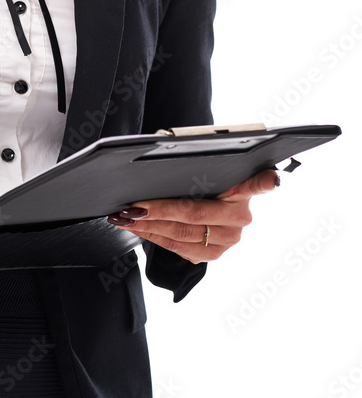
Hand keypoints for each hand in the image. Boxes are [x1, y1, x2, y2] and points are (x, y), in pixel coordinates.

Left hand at [107, 168, 280, 263]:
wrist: (208, 205)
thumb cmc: (201, 178)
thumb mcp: (200, 164)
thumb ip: (194, 156)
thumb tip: (161, 143)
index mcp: (243, 187)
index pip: (258, 182)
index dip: (266, 181)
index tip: (272, 178)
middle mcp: (241, 215)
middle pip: (196, 214)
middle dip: (159, 210)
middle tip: (132, 207)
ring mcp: (230, 239)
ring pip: (182, 234)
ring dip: (148, 225)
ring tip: (124, 216)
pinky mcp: (214, 254)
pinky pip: (177, 248)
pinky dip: (152, 236)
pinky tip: (135, 226)